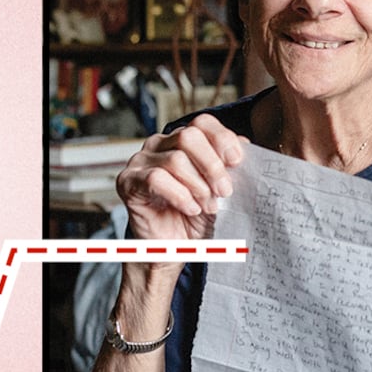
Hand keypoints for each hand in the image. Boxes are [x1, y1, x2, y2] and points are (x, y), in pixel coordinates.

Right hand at [115, 114, 247, 248]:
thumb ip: (229, 164)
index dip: (222, 139)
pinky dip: (179, 196)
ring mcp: (140, 161)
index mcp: (180, 140)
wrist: (174, 249)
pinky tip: (190, 209)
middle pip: (188, 136)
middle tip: (225, 191)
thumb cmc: (195, 218)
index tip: (236, 162)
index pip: (202, 123)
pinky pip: (155, 179)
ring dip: (198, 187)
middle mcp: (158, 145)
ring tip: (207, 206)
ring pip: (175, 160)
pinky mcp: (127, 181)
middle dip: (212, 166)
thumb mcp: (220, 189)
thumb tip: (244, 143)